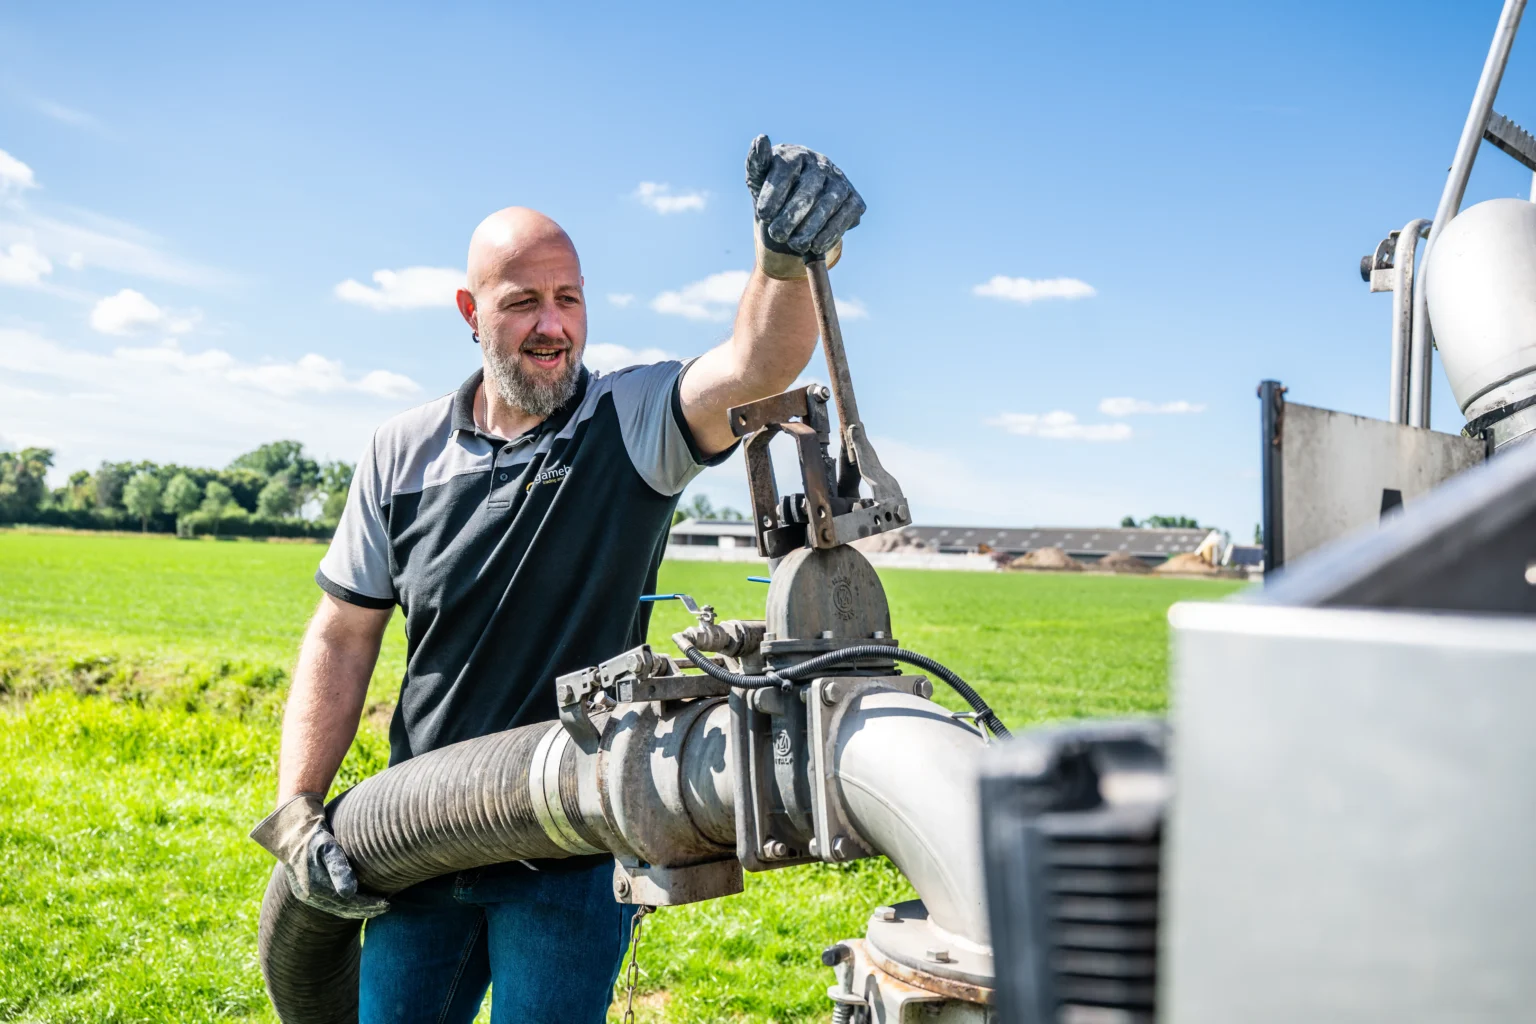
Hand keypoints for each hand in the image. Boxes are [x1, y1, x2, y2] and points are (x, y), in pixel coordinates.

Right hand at [250, 793, 388, 919]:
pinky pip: (329, 903)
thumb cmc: (314, 836)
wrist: (291, 830)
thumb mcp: (327, 848)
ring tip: (376, 907)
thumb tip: (349, 893)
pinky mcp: (305, 890)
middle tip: (386, 907)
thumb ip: (338, 868)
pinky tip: (356, 900)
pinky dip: (345, 905)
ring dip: (356, 910)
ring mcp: (305, 894)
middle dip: (365, 910)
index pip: (348, 904)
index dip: (368, 905)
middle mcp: (309, 895)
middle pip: (343, 909)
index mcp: (315, 888)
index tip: (386, 904)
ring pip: (336, 908)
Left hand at [745, 135, 864, 276]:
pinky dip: (830, 234)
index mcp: (796, 154)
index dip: (774, 192)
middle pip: (808, 189)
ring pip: (828, 204)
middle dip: (791, 215)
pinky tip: (815, 246)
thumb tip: (761, 138)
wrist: (797, 215)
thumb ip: (756, 162)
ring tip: (794, 245)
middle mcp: (821, 164)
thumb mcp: (759, 181)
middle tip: (776, 234)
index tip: (763, 215)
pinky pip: (844, 217)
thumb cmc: (775, 194)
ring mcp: (840, 181)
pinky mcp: (854, 201)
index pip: (787, 169)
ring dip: (810, 227)